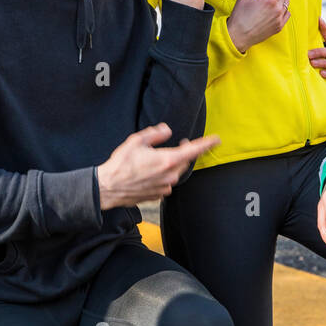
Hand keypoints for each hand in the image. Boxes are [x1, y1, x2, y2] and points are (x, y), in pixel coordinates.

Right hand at [96, 123, 219, 209]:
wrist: (108, 188)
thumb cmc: (121, 164)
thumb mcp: (136, 141)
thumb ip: (155, 133)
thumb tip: (167, 130)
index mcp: (167, 160)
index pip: (194, 150)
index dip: (207, 143)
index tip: (217, 139)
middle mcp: (170, 175)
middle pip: (186, 162)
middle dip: (186, 152)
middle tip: (181, 143)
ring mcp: (164, 187)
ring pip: (176, 173)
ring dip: (172, 164)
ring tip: (158, 158)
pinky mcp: (158, 195)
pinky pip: (166, 183)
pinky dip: (163, 176)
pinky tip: (150, 172)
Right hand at [227, 0, 288, 52]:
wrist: (238, 37)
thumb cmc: (239, 17)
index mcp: (269, 0)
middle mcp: (277, 9)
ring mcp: (280, 19)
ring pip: (285, 2)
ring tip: (265, 1)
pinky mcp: (279, 27)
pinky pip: (286, 13)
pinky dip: (281, 8)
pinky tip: (271, 10)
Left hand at [308, 18, 325, 102]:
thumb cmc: (321, 78)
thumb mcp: (314, 67)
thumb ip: (306, 59)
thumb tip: (290, 51)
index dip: (324, 29)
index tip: (318, 19)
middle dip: (319, 51)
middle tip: (307, 55)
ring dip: (322, 62)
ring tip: (312, 64)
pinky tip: (322, 74)